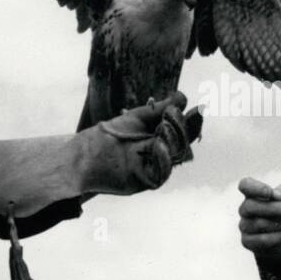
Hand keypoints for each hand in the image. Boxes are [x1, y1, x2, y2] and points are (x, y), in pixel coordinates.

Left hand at [86, 91, 202, 193]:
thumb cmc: (108, 136)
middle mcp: (161, 156)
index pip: (183, 131)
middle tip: (178, 114)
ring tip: (165, 125)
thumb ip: (159, 109)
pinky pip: (162, 172)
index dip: (192, 121)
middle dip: (185, 128)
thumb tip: (183, 98)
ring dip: (175, 139)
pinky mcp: (146, 181)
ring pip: (176, 156)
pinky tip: (159, 144)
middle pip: (184, 143)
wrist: (83, 156)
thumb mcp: (137, 118)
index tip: (198, 108)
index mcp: (161, 140)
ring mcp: (155, 170)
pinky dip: (164, 158)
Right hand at [238, 177, 280, 266]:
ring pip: (258, 223)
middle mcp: (247, 209)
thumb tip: (275, 194)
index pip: (245, 185)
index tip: (270, 193)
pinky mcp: (249, 242)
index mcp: (256, 193)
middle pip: (250, 206)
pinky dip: (278, 237)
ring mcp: (246, 226)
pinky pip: (260, 240)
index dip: (254, 188)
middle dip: (274, 208)